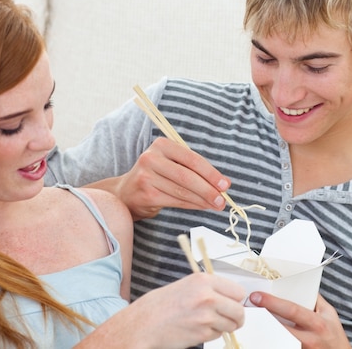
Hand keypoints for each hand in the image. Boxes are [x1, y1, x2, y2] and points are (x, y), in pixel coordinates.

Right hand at [79, 273, 244, 348]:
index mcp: (203, 280)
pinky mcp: (202, 334)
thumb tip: (232, 297)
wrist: (144, 323)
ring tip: (205, 321)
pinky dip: (211, 334)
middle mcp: (207, 297)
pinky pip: (217, 336)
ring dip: (223, 326)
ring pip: (231, 325)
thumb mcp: (187, 285)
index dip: (237, 299)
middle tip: (229, 318)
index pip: (238, 291)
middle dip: (236, 317)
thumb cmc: (161, 304)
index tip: (233, 303)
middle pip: (239, 310)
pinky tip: (196, 328)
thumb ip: (209, 289)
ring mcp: (206, 317)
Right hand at [110, 137, 229, 219]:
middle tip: (222, 200)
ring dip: (203, 200)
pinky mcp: (146, 194)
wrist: (127, 192)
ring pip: (183, 191)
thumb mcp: (171, 164)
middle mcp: (151, 158)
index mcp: (162, 145)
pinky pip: (176, 201)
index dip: (211, 173)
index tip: (225, 184)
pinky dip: (192, 205)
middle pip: (188, 176)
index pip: (192, 159)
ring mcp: (146, 176)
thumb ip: (194, 170)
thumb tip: (223, 183)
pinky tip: (202, 206)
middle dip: (208, 189)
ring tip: (216, 205)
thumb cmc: (156, 176)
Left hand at [249, 292, 350, 348]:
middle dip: (263, 316)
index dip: (273, 302)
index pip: (292, 310)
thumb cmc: (334, 335)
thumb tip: (297, 282)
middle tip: (248, 307)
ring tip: (251, 320)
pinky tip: (261, 335)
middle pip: (281, 327)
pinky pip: (281, 347)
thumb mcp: (329, 314)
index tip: (257, 295)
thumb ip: (314, 299)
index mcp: (317, 323)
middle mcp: (310, 338)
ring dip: (264, 330)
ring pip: (278, 340)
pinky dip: (271, 341)